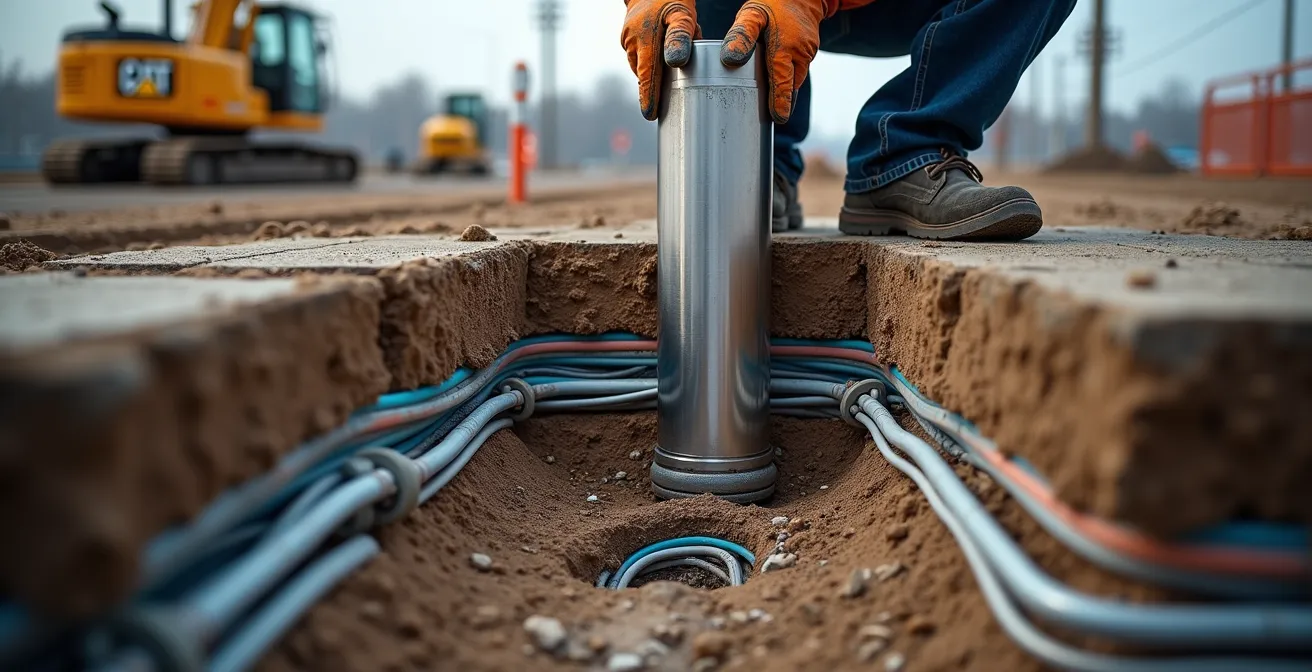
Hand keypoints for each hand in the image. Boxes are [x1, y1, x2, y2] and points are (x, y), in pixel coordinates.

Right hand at [621, 0, 700, 120]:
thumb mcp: (682, 14)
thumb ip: (680, 36)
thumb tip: (676, 62)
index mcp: (645, 39)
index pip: (647, 76)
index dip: (648, 97)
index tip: (650, 115)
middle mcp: (631, 42)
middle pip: (644, 74)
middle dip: (655, 87)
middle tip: (668, 100)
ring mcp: (626, 41)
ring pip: (642, 67)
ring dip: (655, 72)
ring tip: (672, 64)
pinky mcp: (626, 40)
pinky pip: (639, 58)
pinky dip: (651, 62)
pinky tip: (663, 57)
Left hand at [719, 1, 830, 123]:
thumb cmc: (773, 4)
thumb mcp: (752, 14)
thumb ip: (742, 35)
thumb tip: (730, 60)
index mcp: (785, 47)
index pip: (783, 82)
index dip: (780, 103)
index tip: (778, 118)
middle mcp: (800, 53)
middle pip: (790, 86)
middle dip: (782, 103)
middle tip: (772, 118)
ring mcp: (808, 54)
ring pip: (795, 81)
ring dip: (785, 93)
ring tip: (772, 107)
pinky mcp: (809, 54)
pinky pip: (798, 73)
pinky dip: (788, 81)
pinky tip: (776, 87)